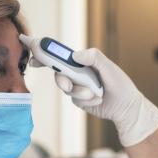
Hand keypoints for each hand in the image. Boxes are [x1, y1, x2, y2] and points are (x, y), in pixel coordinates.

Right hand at [19, 35, 157, 146]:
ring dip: (80, 91)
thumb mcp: (109, 67)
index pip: (60, 54)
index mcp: (82, 61)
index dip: (44, 52)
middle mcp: (77, 72)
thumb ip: (94, 58)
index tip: (31, 49)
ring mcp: (77, 86)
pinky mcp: (79, 99)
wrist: (126, 107)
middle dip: (62, 78)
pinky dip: (86, 99)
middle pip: (58, 72)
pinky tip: (98, 98)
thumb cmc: (120, 84)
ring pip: (66, 87)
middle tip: (68, 83)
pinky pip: (74, 98)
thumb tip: (76, 55)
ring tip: (95, 93)